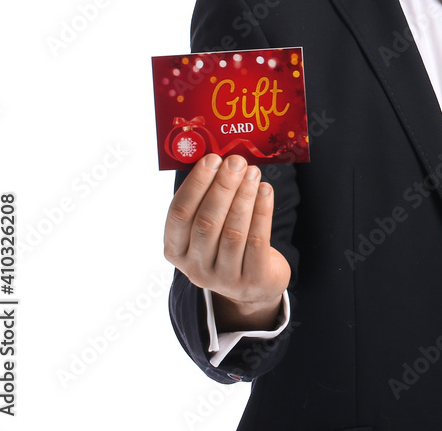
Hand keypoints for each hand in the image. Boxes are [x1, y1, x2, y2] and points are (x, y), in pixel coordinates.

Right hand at [164, 154, 289, 330]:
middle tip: (236, 161)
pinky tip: (266, 191)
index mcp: (176, 250)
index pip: (179, 215)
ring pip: (233, 232)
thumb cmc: (228, 242)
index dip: (195, 185)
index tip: (211, 159)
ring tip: (253, 172)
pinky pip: (257, 242)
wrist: (254, 283)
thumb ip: (207, 198)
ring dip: (244, 197)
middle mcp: (195, 268)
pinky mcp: (252, 281)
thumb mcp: (210, 226)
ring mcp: (224, 279)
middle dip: (223, 187)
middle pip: (207, 223)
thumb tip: (220, 158)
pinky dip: (262, 212)